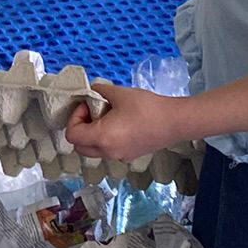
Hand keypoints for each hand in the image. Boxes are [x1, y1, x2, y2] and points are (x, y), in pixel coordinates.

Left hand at [64, 82, 189, 162]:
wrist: (175, 121)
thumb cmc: (146, 107)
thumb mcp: (119, 93)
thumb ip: (99, 91)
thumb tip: (92, 90)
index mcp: (102, 138)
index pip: (72, 135)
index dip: (74, 118)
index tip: (88, 105)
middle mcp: (108, 152)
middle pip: (80, 147)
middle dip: (80, 128)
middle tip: (92, 111)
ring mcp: (120, 157)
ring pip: (95, 150)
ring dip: (93, 134)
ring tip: (108, 115)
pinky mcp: (130, 156)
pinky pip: (109, 150)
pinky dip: (106, 139)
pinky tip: (121, 123)